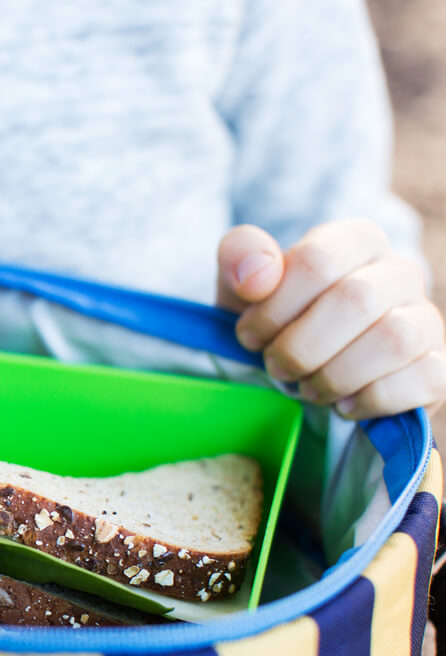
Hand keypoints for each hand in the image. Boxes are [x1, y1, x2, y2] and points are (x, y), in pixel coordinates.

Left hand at [217, 220, 445, 419]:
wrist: (304, 371)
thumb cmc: (276, 320)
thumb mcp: (243, 285)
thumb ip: (240, 256)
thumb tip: (257, 277)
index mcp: (355, 241)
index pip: (318, 259)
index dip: (274, 307)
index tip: (248, 336)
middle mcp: (399, 273)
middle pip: (356, 300)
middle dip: (300, 346)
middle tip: (275, 367)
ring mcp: (426, 319)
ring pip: (393, 340)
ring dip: (334, 375)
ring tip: (306, 387)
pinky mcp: (439, 366)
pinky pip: (423, 379)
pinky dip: (371, 399)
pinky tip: (342, 404)